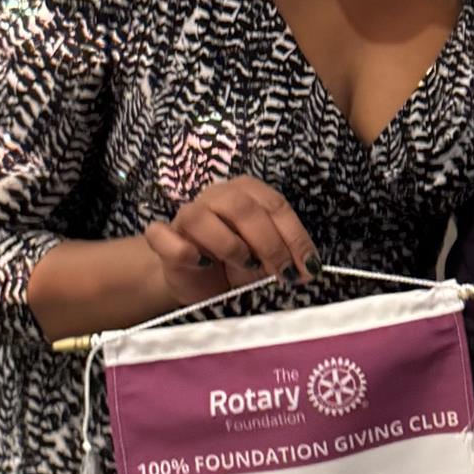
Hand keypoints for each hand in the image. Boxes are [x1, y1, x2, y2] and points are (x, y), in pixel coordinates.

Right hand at [144, 177, 320, 307]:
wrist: (197, 281)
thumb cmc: (236, 263)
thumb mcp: (268, 260)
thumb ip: (288, 257)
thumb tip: (309, 270)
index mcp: (248, 192)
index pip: (276, 205)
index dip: (295, 237)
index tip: (308, 266)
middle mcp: (217, 196)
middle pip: (243, 208)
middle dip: (268, 243)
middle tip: (281, 272)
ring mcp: (187, 215)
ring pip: (202, 217)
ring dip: (229, 245)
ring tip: (244, 265)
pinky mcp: (164, 238)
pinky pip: (163, 236)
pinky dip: (183, 251)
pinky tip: (201, 263)